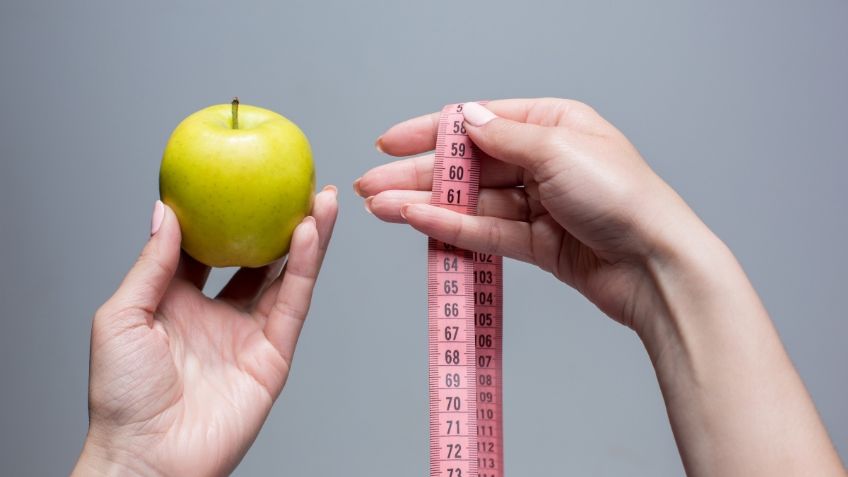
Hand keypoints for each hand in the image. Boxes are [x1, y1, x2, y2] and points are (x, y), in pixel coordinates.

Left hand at [73, 186, 337, 476]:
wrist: (148, 457)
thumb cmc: (121, 396)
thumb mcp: (120, 316)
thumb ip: (151, 264)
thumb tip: (166, 213)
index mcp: (177, 303)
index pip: (208, 249)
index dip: (225, 215)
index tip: (238, 180)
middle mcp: (217, 315)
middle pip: (256, 257)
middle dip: (278, 222)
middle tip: (297, 185)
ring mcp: (248, 334)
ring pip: (284, 276)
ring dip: (306, 238)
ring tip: (322, 199)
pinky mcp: (273, 355)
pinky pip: (291, 303)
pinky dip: (304, 268)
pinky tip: (310, 234)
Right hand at [355, 99, 705, 333]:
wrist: (655, 266)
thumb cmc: (623, 198)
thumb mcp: (558, 148)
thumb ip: (503, 136)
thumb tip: (465, 118)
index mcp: (554, 124)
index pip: (478, 122)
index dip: (430, 132)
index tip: (388, 143)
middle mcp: (545, 161)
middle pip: (468, 165)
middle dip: (418, 174)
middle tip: (372, 185)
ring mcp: (540, 204)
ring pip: (471, 202)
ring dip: (425, 204)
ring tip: (381, 209)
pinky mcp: (538, 243)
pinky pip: (487, 231)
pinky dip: (453, 228)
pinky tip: (418, 223)